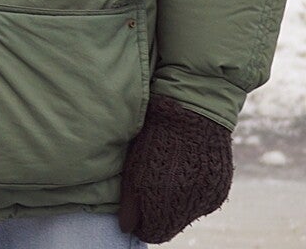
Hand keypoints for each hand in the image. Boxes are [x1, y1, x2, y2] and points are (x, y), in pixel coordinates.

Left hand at [117, 96, 232, 242]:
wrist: (193, 113)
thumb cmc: (155, 138)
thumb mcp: (133, 169)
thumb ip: (131, 204)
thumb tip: (127, 229)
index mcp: (166, 203)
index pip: (154, 234)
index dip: (141, 224)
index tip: (136, 211)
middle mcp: (190, 207)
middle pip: (171, 227)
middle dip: (157, 215)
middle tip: (148, 191)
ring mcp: (209, 199)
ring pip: (186, 216)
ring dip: (175, 205)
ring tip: (166, 176)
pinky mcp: (221, 190)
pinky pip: (201, 203)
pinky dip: (191, 194)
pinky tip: (183, 172)